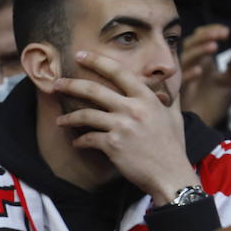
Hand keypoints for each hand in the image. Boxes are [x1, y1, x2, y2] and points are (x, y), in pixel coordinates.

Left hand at [51, 50, 195, 204]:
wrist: (171, 175)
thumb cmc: (172, 147)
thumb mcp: (174, 117)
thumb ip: (169, 98)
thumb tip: (171, 85)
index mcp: (147, 98)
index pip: (119, 72)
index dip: (97, 61)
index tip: (80, 55)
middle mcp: (133, 108)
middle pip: (94, 90)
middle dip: (71, 85)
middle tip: (56, 83)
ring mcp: (122, 126)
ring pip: (86, 114)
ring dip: (68, 117)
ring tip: (59, 121)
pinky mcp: (113, 145)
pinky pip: (88, 138)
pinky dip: (79, 141)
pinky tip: (76, 143)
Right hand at [180, 24, 230, 126]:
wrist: (205, 124)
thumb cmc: (214, 103)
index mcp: (204, 61)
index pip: (201, 38)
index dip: (210, 31)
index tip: (227, 31)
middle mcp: (192, 66)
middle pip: (191, 43)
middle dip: (205, 36)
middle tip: (222, 34)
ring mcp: (185, 78)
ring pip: (185, 58)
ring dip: (199, 51)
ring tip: (214, 47)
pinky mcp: (180, 92)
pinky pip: (181, 81)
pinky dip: (189, 74)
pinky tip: (199, 72)